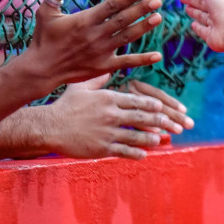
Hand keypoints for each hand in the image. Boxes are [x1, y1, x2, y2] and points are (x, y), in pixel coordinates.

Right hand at [18, 0, 163, 88]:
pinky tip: (157, 55)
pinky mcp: (103, 66)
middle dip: (141, 9)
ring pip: (127, 37)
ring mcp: (100, 51)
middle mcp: (95, 35)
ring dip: (144, 27)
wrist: (41, 69)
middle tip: (158, 1)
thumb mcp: (46, 12)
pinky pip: (126, 62)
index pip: (110, 6)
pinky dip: (142, 59)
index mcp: (84, 20)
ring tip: (158, 17)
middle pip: (122, 20)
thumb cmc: (43, 38)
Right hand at [39, 73, 190, 159]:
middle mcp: (111, 115)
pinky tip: (144, 154)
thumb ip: (98, 79)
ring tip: (160, 139)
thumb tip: (108, 68)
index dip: (151, 105)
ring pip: (136, 136)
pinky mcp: (102, 148)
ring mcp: (107, 133)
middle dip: (160, 121)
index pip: (136, 100)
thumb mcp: (81, 87)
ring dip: (151, 138)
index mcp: (108, 99)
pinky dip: (136, 153)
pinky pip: (124, 151)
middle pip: (141, 118)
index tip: (162, 107)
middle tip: (173, 125)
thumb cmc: (65, 106)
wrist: (49, 127)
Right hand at [179, 0, 223, 53]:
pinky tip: (193, 24)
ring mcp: (215, 23)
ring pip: (203, 15)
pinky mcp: (211, 36)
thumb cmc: (222, 4)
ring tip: (186, 7)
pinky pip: (203, 31)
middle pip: (204, 2)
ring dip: (194, 10)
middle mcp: (219, 9)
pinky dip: (198, 27)